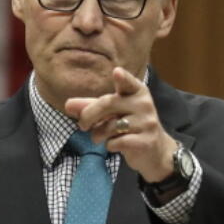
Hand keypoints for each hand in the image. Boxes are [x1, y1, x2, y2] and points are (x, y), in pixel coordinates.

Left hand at [64, 66, 177, 181]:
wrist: (155, 151)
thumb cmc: (130, 126)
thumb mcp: (113, 113)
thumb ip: (91, 107)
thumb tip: (68, 105)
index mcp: (137, 92)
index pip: (128, 83)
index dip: (123, 78)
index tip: (117, 72)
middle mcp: (144, 104)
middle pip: (108, 104)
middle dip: (89, 115)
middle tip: (82, 125)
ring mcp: (146, 123)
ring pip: (111, 126)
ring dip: (98, 134)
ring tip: (99, 137)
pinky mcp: (145, 141)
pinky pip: (118, 142)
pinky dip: (110, 145)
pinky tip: (115, 145)